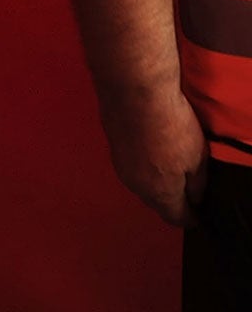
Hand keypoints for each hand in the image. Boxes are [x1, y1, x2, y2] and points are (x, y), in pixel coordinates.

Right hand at [100, 84, 208, 226]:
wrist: (133, 93)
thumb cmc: (168, 125)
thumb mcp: (199, 159)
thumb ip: (198, 184)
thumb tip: (195, 197)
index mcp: (160, 193)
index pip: (176, 218)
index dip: (190, 218)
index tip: (197, 215)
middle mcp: (136, 185)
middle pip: (157, 202)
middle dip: (172, 199)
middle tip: (188, 187)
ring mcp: (120, 166)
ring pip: (143, 183)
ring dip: (156, 179)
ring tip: (171, 162)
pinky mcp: (113, 147)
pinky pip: (132, 165)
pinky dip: (143, 162)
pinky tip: (153, 146)